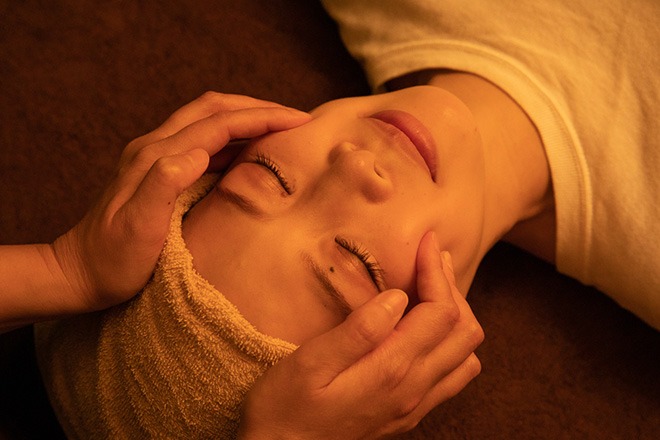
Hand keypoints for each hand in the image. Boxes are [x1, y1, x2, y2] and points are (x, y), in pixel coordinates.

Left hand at [51, 92, 310, 311]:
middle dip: (258, 107)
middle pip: (214, 109)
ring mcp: (157, 157)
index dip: (261, 117)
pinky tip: (249, 152)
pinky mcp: (160, 171)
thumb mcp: (137, 228)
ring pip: (208, 120)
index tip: (298, 120)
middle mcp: (156, 147)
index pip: (219, 123)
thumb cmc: (112, 259)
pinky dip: (232, 138)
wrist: (79, 272)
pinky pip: (203, 141)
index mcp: (157, 157)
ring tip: (281, 129)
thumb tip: (196, 152)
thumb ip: (162, 184)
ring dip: (246, 118)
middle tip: (296, 118)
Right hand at [238, 232, 483, 438]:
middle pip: (463, 330)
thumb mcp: (310, 362)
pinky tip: (427, 330)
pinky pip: (454, 377)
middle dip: (451, 287)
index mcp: (392, 369)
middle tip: (429, 258)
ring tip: (431, 289)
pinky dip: (452, 344)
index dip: (435, 271)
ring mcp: (416, 405)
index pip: (439, 311)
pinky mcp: (409, 413)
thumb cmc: (286, 406)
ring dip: (457, 316)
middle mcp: (414, 389)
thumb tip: (397, 298)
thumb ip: (358, 331)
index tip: (424, 242)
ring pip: (466, 354)